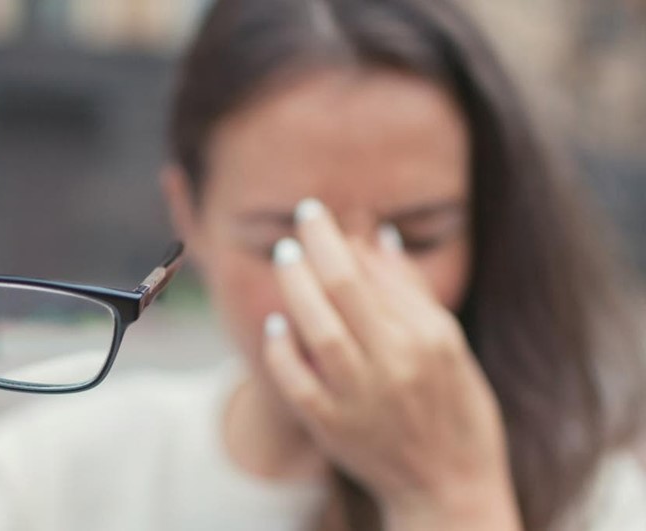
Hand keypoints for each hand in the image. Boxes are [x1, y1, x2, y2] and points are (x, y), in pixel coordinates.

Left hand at [263, 199, 519, 529]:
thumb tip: (378, 236)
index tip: (316, 215)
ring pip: (318, 329)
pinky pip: (296, 381)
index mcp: (430, 339)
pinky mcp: (333, 426)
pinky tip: (276, 323)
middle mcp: (398, 364)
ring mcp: (363, 398)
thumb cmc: (455, 409)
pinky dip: (281, 349)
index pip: (371, 274)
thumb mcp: (450, 345)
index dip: (337, 239)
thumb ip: (411, 291)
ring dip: (295, 286)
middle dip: (315, 246)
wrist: (449, 487)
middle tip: (299, 221)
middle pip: (343, 290)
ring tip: (285, 256)